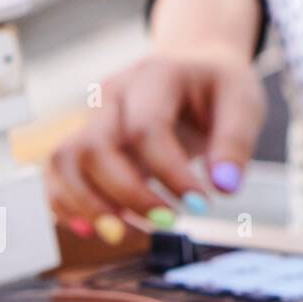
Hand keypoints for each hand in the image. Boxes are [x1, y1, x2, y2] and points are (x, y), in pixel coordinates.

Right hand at [46, 49, 266, 241]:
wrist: (193, 66)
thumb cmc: (217, 87)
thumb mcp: (243, 103)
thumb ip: (235, 143)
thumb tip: (224, 186)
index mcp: (154, 76)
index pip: (146, 128)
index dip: (170, 174)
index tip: (201, 205)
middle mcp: (114, 95)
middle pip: (96, 147)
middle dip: (129, 195)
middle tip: (169, 221)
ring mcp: (94, 118)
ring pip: (66, 160)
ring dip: (89, 205)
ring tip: (125, 234)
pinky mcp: (87, 141)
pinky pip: (59, 173)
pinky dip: (68, 204)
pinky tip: (94, 229)